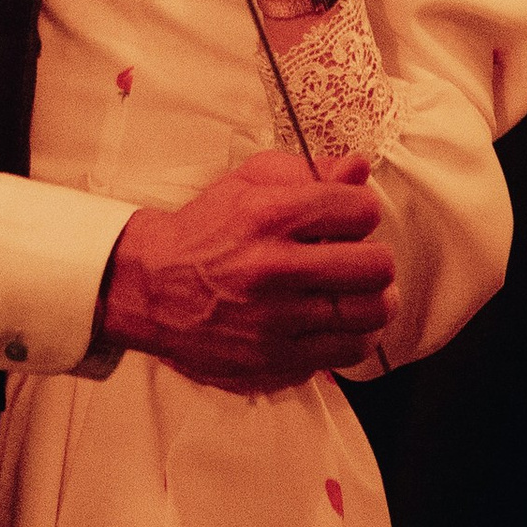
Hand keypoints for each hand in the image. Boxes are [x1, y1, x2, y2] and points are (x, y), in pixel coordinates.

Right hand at [97, 151, 395, 384]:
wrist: (151, 286)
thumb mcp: (246, 183)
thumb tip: (358, 168)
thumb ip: (307, 171)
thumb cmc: (204, 233)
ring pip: (371, 312)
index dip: (362, 211)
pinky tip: (343, 320)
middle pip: (375, 265)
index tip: (351, 218)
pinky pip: (349, 350)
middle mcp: (273, 268)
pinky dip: (358, 334)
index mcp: (268, 216)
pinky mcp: (276, 358)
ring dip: (374, 299)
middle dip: (375, 256)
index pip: (359, 210)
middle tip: (358, 257)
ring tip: (357, 291)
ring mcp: (276, 319)